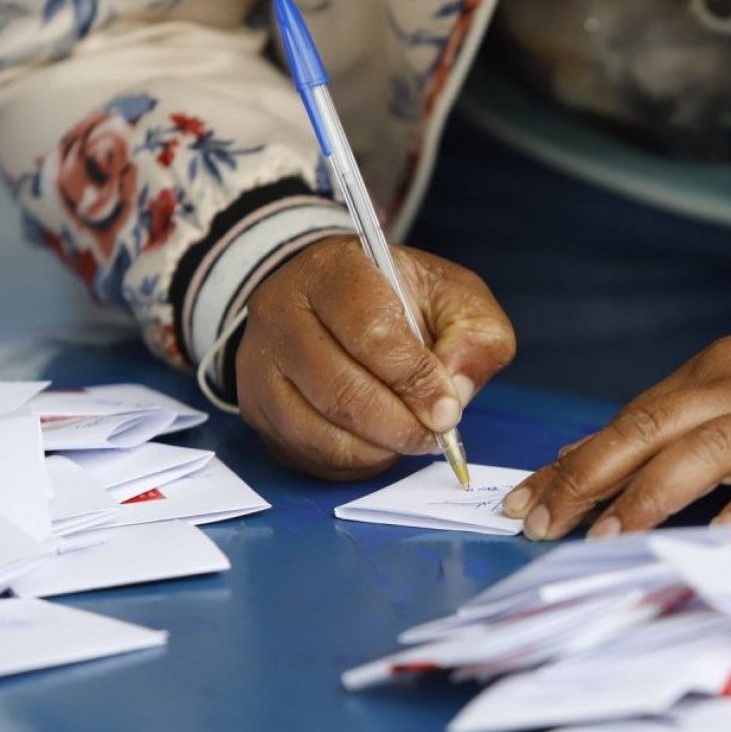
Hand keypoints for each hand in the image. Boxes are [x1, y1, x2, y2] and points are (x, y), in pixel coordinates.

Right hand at [236, 235, 514, 479]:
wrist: (333, 300)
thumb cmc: (399, 299)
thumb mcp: (453, 297)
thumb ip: (474, 336)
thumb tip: (455, 392)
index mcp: (332, 270)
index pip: (369, 330)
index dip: (413, 378)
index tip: (448, 410)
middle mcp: (280, 314)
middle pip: (338, 388)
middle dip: (398, 423)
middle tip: (435, 435)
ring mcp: (259, 364)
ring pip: (317, 429)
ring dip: (376, 447)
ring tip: (411, 438)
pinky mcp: (256, 408)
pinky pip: (305, 452)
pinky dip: (352, 461)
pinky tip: (379, 444)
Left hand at [501, 275, 730, 539]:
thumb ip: (684, 425)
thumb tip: (597, 463)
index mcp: (721, 368)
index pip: (634, 417)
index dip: (576, 461)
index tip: (524, 504)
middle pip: (658, 426)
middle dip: (593, 476)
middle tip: (545, 526)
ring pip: (716, 447)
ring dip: (657, 492)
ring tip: (611, 536)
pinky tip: (730, 534)